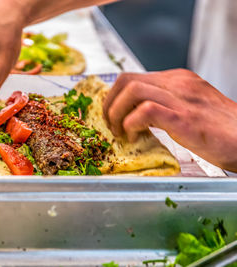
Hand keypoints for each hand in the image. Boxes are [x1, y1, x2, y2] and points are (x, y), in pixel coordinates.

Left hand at [103, 69, 236, 170]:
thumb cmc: (220, 131)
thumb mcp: (189, 108)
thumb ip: (165, 106)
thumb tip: (135, 116)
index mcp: (178, 80)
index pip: (133, 78)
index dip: (115, 97)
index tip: (112, 116)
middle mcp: (178, 83)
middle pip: (126, 80)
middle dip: (110, 103)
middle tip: (110, 124)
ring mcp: (182, 98)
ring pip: (132, 90)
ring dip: (116, 113)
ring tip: (119, 132)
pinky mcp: (184, 117)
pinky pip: (145, 110)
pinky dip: (131, 123)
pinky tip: (134, 137)